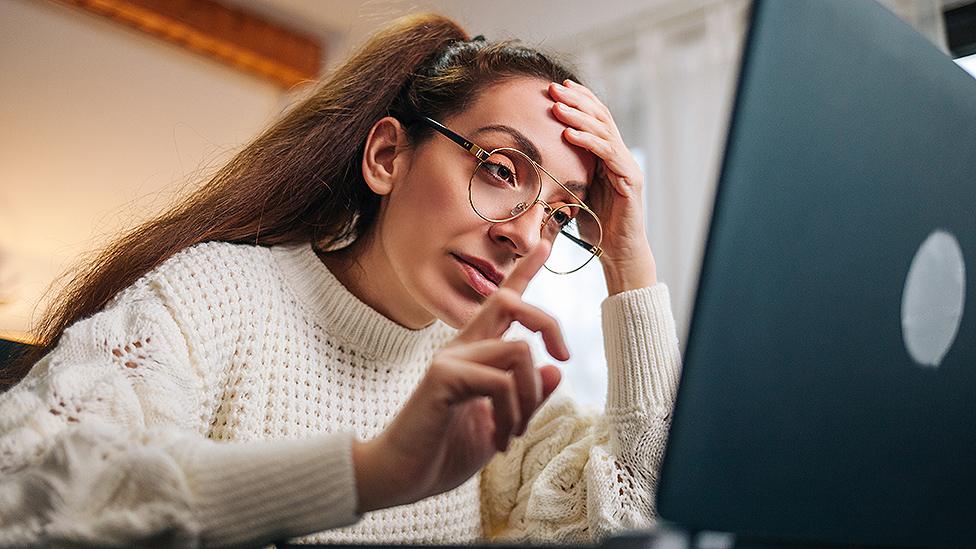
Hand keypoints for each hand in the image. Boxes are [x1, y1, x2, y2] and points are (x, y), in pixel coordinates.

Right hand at [353, 243, 564, 512]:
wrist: (399, 479)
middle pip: (511, 303)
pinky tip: (501, 441)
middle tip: (564, 358)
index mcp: (473, 354)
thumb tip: (555, 370)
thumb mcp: (500, 425)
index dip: (523, 272)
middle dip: (548, 323)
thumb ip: (527, 399)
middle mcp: (460, 348)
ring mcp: (448, 359)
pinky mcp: (442, 378)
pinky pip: (500, 383)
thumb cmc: (443, 453)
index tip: (546, 245)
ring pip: (517, 353)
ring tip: (514, 434)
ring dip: (530, 399)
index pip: (501, 304)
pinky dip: (513, 415)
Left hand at [548, 80, 657, 292]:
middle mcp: (620, 156)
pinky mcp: (629, 179)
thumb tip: (537, 158)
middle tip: (553, 88)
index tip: (558, 87)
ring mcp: (627, 166)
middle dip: (576, 101)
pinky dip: (588, 141)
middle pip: (600, 118)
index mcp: (608, 156)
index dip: (579, 101)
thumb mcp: (575, 191)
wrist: (618, 252)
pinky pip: (608, 154)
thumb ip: (567, 171)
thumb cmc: (595, 225)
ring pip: (604, 131)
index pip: (596, 120)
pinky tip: (569, 133)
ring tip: (557, 105)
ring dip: (578, 116)